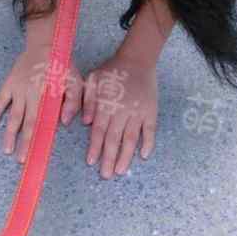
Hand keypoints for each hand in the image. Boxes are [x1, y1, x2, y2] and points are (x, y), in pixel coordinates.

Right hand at [0, 46, 83, 162]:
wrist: (45, 44)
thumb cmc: (62, 64)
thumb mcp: (75, 80)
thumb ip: (72, 101)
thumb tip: (64, 122)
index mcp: (45, 96)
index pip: (39, 123)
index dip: (35, 139)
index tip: (33, 154)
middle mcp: (29, 95)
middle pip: (25, 123)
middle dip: (22, 143)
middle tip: (20, 160)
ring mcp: (17, 89)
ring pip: (12, 116)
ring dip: (9, 133)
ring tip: (7, 150)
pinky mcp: (9, 83)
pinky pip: (0, 101)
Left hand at [81, 53, 157, 178]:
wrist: (137, 60)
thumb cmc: (111, 72)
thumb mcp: (92, 79)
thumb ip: (87, 100)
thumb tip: (85, 122)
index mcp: (106, 103)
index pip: (99, 130)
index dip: (95, 147)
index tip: (91, 162)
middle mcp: (122, 110)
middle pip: (114, 138)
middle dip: (109, 158)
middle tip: (106, 175)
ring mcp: (138, 111)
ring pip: (131, 138)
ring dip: (126, 156)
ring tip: (120, 171)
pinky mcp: (151, 111)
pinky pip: (150, 130)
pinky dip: (148, 143)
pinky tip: (143, 156)